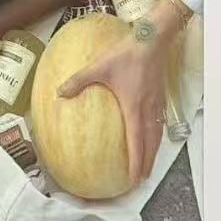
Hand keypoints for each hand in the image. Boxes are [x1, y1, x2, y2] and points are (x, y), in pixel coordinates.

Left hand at [58, 13, 176, 184]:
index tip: (134, 179)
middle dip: (146, 164)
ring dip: (154, 154)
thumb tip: (60, 93)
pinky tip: (154, 140)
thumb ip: (79, 81)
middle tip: (142, 180)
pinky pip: (160, 125)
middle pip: (150, 145)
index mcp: (134, 109)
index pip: (136, 142)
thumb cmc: (127, 54)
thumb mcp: (99, 67)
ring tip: (149, 166)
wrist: (152, 39)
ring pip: (157, 137)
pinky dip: (157, 138)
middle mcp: (148, 111)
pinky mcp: (160, 99)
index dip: (135, 162)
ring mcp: (156, 106)